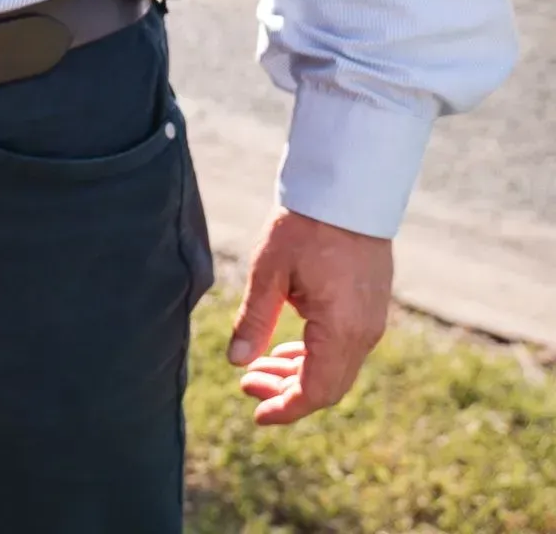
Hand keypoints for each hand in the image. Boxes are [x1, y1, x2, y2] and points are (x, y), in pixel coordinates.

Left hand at [227, 207, 392, 425]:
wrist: (347, 193)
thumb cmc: (305, 226)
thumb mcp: (269, 272)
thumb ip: (254, 320)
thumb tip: (237, 362)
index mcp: (341, 329)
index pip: (315, 391)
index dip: (286, 409)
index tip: (256, 416)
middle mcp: (364, 333)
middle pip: (327, 386)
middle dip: (286, 393)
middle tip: (246, 386)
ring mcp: (372, 322)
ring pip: (336, 369)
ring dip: (298, 374)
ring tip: (257, 368)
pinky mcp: (370, 309)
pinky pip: (344, 349)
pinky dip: (314, 357)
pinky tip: (284, 349)